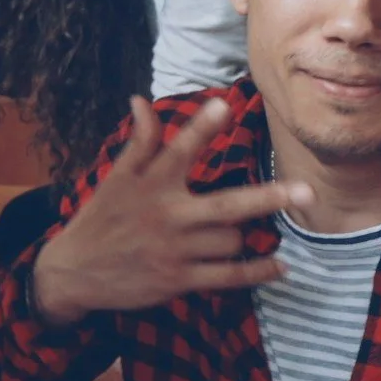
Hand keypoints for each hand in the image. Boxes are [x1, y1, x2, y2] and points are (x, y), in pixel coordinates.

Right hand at [28, 97, 310, 325]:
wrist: (74, 272)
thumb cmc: (100, 219)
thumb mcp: (115, 178)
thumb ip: (139, 142)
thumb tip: (140, 101)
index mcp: (150, 185)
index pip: (179, 149)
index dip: (201, 127)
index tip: (224, 104)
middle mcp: (166, 216)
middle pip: (227, 205)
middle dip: (269, 197)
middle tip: (307, 191)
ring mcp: (175, 251)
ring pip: (232, 240)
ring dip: (244, 234)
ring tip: (243, 231)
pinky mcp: (179, 279)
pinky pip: (228, 277)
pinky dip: (257, 273)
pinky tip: (279, 267)